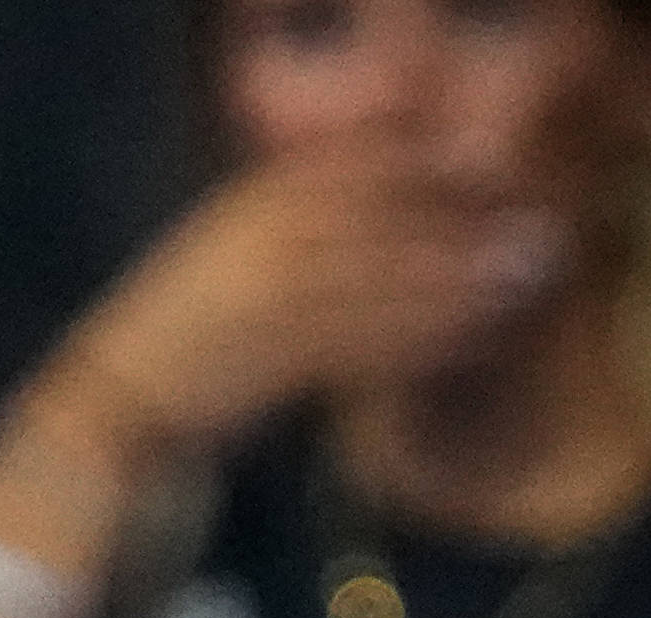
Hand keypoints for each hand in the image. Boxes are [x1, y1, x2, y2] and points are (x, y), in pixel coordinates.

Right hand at [45, 155, 570, 470]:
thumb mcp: (242, 286)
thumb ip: (299, 254)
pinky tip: (472, 340)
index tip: (489, 173)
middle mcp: (250, 241)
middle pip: (374, 220)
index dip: (423, 167)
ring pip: (375, 280)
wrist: (111, 416)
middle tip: (539, 231)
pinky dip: (418, 342)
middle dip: (460, 223)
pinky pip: (358, 345)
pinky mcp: (260, 364)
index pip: (346, 171)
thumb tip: (378, 242)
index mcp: (243, 209)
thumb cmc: (190, 361)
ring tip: (525, 283)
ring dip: (456, 282)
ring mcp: (253, 300)